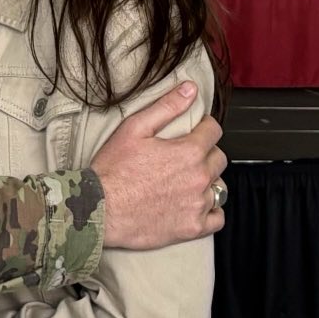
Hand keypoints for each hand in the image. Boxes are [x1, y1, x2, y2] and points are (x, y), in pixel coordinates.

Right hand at [92, 82, 227, 250]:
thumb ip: (167, 107)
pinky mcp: (192, 227)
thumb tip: (190, 89)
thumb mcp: (135, 128)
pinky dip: (211, 211)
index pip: (213, 131)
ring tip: (188, 182)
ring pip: (219, 187)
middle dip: (206, 154)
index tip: (193, 132)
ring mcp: (197, 204)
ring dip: (208, 182)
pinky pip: (218, 218)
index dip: (203, 128)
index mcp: (189, 151)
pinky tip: (195, 205)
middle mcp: (199, 177)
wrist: (99, 209)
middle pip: (219, 159)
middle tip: (185, 157)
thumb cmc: (113, 169)